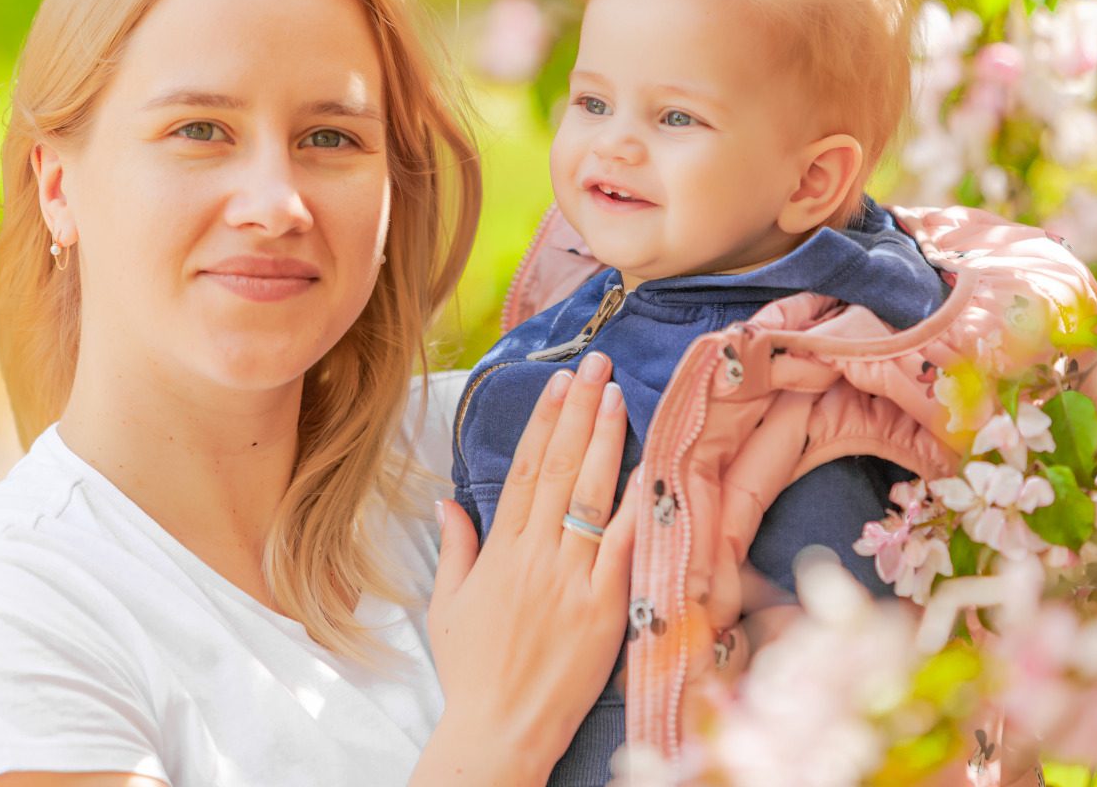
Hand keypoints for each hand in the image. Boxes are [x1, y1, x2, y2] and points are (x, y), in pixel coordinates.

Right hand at [414, 351, 635, 785]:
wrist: (499, 731)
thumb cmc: (473, 673)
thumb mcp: (447, 606)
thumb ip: (455, 548)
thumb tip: (447, 501)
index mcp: (500, 552)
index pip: (526, 469)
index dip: (544, 420)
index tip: (558, 382)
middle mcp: (536, 557)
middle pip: (561, 468)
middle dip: (580, 410)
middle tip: (597, 365)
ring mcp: (573, 580)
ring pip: (593, 496)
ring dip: (607, 441)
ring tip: (620, 395)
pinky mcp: (604, 608)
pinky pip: (624, 547)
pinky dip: (637, 508)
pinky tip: (649, 468)